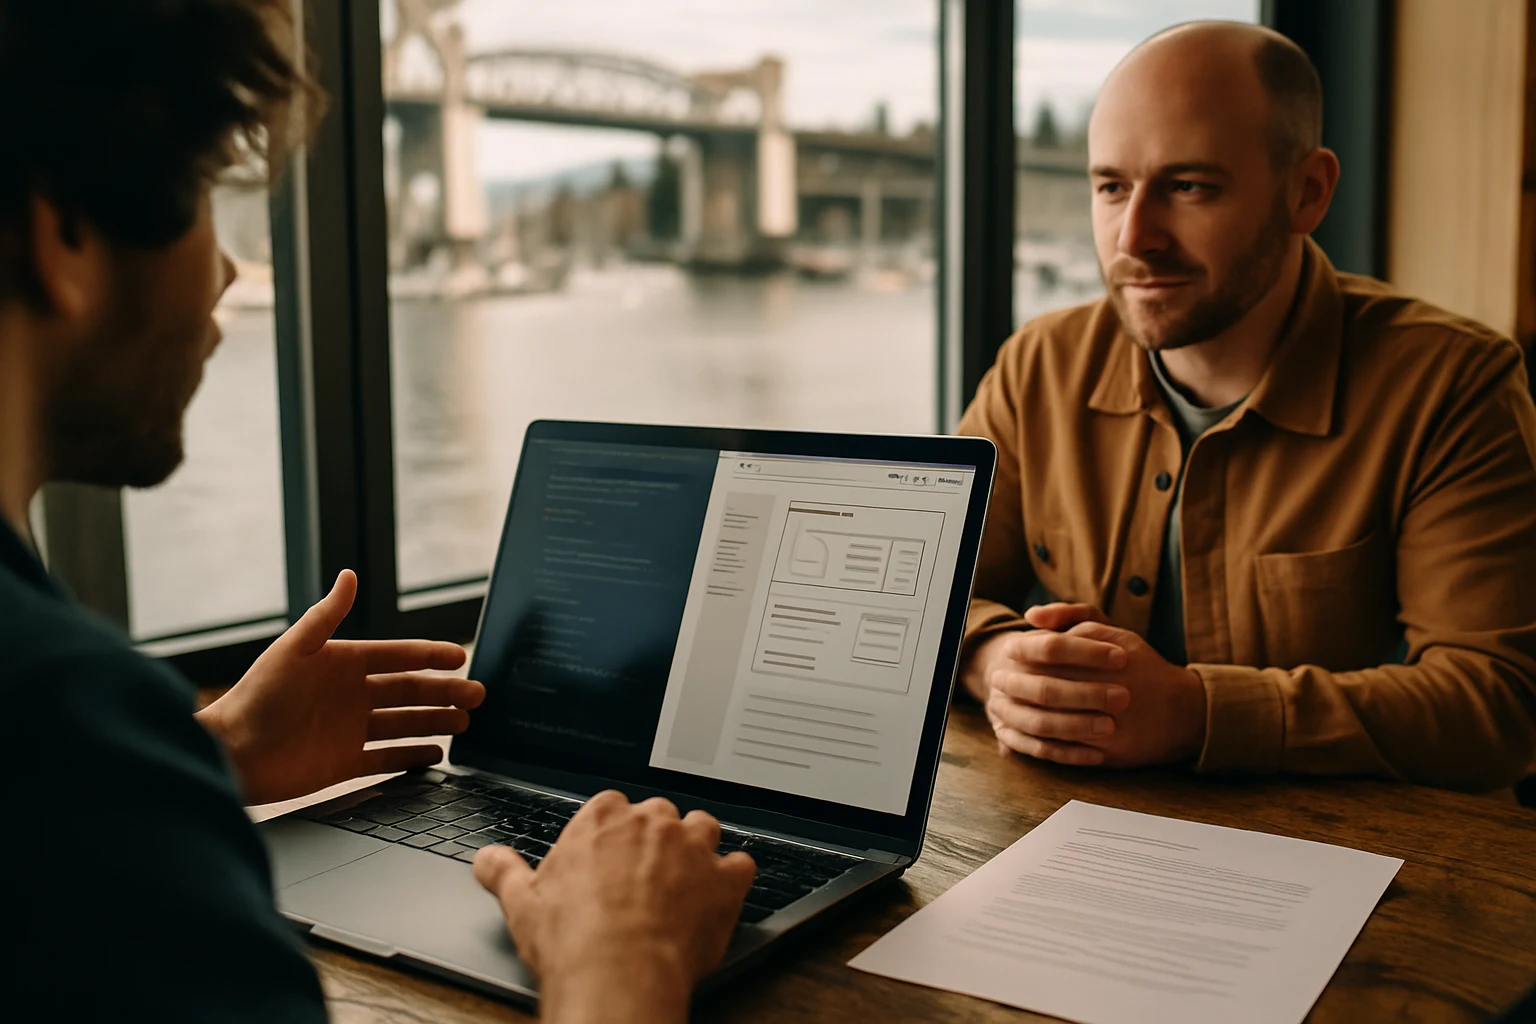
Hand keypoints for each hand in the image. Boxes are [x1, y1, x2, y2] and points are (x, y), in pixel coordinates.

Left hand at [197, 570, 484, 804]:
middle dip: (445, 692)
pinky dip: (412, 756)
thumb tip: (348, 574)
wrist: (231, 753)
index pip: (398, 656)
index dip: (430, 656)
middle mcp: (352, 695)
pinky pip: (388, 758)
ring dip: (436, 721)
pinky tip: (435, 754)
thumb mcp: (293, 649)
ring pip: (406, 723)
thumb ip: (326, 614)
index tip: (460, 657)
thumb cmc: (255, 697)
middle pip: (410, 691)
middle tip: (476, 694)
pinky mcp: (345, 763)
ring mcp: (351, 730)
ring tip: (464, 723)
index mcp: (343, 663)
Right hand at [474, 792, 755, 1023]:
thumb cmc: (572, 938)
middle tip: (643, 875)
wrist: (618, 972)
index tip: (609, 856)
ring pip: (704, 827)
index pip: (613, 806)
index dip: (613, 833)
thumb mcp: (522, 902)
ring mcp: (693, 847)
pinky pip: (741, 864)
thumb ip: (503, 872)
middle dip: (655, 839)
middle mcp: (651, 822)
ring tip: (686, 878)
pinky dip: (734, 877)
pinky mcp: (724, 879)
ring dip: (699, 847)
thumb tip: (486, 859)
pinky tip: (722, 894)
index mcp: (603, 820)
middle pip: (660, 814)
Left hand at [978, 603, 1206, 767]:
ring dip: (1019, 714)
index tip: (1007, 651)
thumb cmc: (1142, 665)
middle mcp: (1109, 691)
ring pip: (1050, 722)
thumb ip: (1073, 615)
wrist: (1185, 711)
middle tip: (997, 680)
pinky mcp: (1108, 752)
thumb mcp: (1115, 631)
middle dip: (1015, 684)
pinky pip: (1063, 750)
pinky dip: (1037, 742)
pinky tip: (1021, 733)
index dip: (1023, 651)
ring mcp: (1108, 725)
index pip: (1051, 650)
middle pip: (1046, 688)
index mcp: (1108, 657)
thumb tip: (1032, 617)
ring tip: (1002, 706)